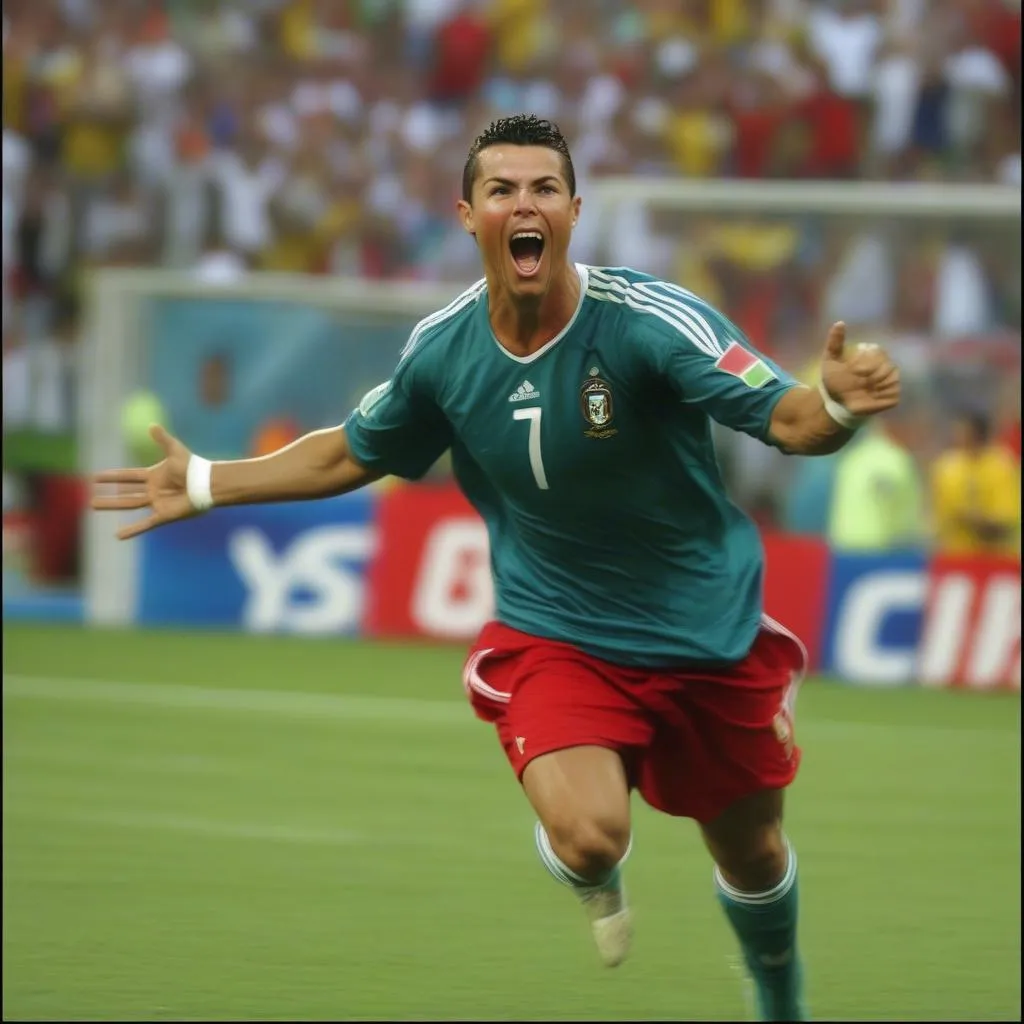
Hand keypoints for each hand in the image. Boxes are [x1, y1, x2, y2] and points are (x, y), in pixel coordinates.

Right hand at [91, 424, 197, 539]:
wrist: (207, 484)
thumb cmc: (193, 466)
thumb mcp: (175, 450)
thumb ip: (163, 439)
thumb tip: (151, 424)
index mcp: (153, 476)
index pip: (127, 476)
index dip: (112, 477)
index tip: (95, 477)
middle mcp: (152, 490)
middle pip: (124, 493)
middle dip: (108, 495)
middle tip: (90, 497)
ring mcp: (157, 503)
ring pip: (129, 505)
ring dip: (111, 506)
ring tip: (93, 506)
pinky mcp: (164, 515)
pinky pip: (145, 524)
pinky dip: (132, 529)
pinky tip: (118, 535)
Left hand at [820, 322, 900, 417]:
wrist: (836, 402)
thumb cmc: (834, 379)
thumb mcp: (830, 360)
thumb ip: (835, 342)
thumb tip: (840, 322)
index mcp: (873, 352)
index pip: (877, 352)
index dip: (865, 363)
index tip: (853, 371)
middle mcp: (886, 364)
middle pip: (886, 366)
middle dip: (870, 375)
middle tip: (857, 382)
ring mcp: (891, 379)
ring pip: (891, 379)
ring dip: (874, 386)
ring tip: (863, 389)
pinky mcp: (894, 395)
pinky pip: (892, 393)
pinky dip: (879, 398)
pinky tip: (870, 397)